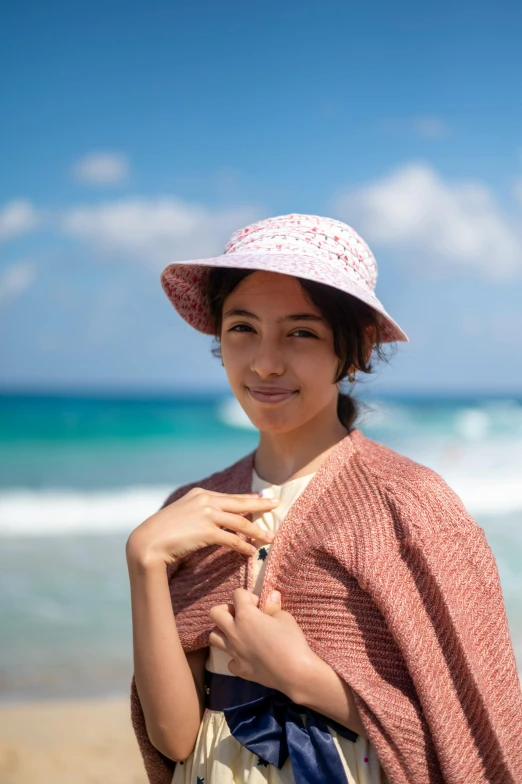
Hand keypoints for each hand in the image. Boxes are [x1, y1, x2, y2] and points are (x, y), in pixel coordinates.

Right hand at [126, 488, 278, 567]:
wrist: (148, 541)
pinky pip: (232, 539)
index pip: (230, 496)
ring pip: (240, 523)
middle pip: (240, 503)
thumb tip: (213, 520)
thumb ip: (199, 513)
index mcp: (200, 494)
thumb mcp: (182, 514)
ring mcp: (206, 514)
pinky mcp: (207, 531)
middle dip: (260, 505)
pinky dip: (243, 546)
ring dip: (257, 531)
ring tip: (270, 537)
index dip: (248, 498)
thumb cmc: (162, 531)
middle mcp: (205, 501)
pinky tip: (251, 551)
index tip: (261, 498)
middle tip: (276, 505)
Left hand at [208, 588, 315, 696]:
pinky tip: (248, 656)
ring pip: (214, 637)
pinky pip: (229, 660)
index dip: (249, 597)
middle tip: (242, 615)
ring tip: (239, 634)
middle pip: (215, 613)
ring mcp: (233, 652)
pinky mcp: (238, 669)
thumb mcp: (284, 618)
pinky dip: (235, 656)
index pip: (237, 594)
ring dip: (224, 632)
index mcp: (245, 615)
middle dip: (226, 610)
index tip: (260, 606)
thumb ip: (273, 606)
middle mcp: (234, 632)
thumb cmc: (291, 641)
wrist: (294, 673)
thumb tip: (271, 594)